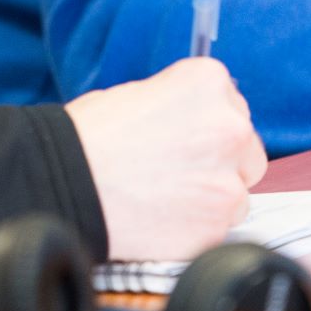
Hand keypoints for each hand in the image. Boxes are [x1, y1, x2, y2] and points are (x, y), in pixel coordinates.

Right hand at [64, 57, 265, 260]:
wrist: (66, 184)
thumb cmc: (90, 137)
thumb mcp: (138, 93)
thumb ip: (182, 105)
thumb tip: (200, 120)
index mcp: (208, 83)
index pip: (231, 103)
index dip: (204, 122)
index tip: (183, 135)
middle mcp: (230, 127)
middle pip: (245, 148)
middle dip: (218, 159)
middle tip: (176, 168)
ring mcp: (227, 180)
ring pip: (236, 191)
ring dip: (210, 195)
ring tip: (165, 196)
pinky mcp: (217, 225)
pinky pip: (220, 226)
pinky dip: (197, 226)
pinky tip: (163, 218)